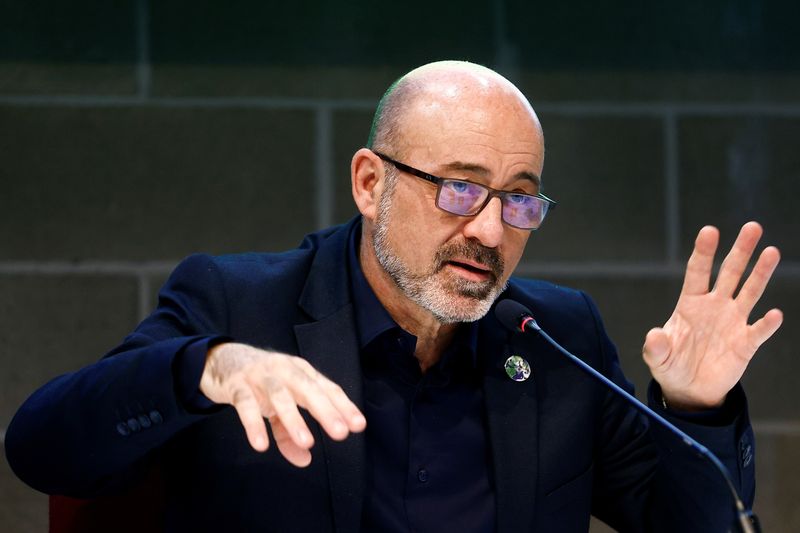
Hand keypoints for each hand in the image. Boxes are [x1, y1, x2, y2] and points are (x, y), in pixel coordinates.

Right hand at [199, 343, 365, 465]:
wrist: (221, 359)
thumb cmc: (259, 383)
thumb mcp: (277, 405)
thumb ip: (289, 433)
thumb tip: (305, 460)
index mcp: (300, 372)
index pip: (326, 388)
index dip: (342, 406)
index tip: (358, 425)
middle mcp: (284, 370)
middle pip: (308, 389)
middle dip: (326, 410)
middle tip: (341, 433)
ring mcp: (260, 376)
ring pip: (280, 396)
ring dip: (294, 419)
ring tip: (308, 442)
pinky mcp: (237, 385)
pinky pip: (246, 405)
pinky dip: (254, 424)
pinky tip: (261, 445)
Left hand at [642, 222, 782, 410]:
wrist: (690, 390)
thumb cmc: (671, 366)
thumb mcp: (657, 357)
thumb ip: (655, 347)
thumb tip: (654, 336)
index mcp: (690, 303)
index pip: (698, 272)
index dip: (704, 252)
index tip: (710, 231)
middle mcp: (714, 306)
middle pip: (730, 273)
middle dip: (740, 250)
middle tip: (752, 227)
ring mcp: (732, 322)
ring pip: (750, 292)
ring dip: (761, 273)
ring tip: (771, 252)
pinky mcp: (746, 343)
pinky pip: (758, 330)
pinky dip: (767, 324)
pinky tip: (774, 315)